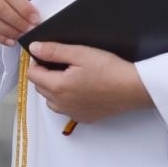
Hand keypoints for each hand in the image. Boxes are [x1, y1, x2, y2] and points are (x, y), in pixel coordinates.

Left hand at [25, 41, 151, 124]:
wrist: (135, 88)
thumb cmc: (110, 70)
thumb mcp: (80, 53)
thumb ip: (54, 51)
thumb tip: (34, 49)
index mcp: (58, 87)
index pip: (32, 75)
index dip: (38, 63)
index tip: (48, 57)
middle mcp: (63, 104)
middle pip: (40, 88)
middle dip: (45, 75)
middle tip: (62, 64)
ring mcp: (74, 113)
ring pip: (52, 101)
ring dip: (54, 89)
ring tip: (71, 77)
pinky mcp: (86, 118)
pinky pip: (67, 109)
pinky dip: (67, 100)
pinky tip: (81, 89)